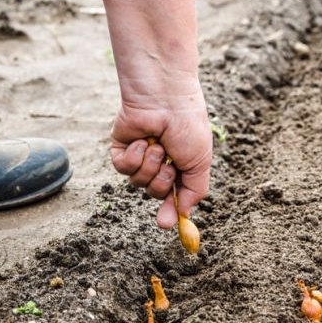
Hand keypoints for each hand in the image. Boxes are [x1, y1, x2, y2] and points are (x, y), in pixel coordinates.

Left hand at [109, 93, 212, 228]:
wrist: (165, 99)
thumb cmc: (187, 126)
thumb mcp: (200, 162)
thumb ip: (194, 191)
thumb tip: (181, 215)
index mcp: (179, 164)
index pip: (172, 195)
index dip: (169, 209)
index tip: (166, 224)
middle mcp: (158, 161)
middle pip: (154, 192)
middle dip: (162, 181)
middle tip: (169, 162)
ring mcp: (139, 155)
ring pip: (138, 182)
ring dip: (150, 165)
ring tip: (156, 144)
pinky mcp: (121, 148)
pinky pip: (123, 168)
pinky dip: (135, 156)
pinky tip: (142, 139)